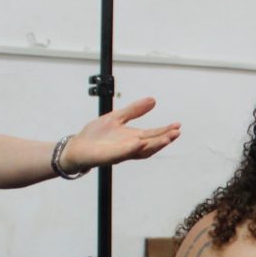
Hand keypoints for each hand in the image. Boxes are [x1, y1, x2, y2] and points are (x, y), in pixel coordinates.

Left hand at [60, 97, 180, 171]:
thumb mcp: (117, 117)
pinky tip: (140, 142)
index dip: (165, 131)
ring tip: (166, 138)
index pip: (153, 135)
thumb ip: (134, 110)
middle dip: (164, 138)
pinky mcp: (110, 156)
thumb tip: (153, 100)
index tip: (177, 125)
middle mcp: (130, 147)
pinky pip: (123, 153)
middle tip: (176, 132)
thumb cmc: (96, 135)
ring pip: (141, 150)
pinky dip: (132, 148)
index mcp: (132, 138)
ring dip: (154, 145)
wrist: (78, 147)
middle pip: (151, 144)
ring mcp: (121, 152)